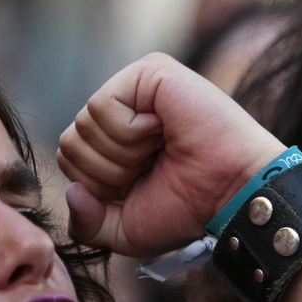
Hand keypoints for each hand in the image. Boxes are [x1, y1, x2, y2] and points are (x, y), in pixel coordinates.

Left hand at [57, 52, 283, 255]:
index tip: (142, 184)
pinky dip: (129, 133)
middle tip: (153, 166)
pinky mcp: (147, 71)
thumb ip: (86, 223)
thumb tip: (71, 191)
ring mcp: (134, 87)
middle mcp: (122, 109)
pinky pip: (101, 107)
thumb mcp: (124, 229)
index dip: (98, 186)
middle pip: (70, 143)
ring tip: (161, 149)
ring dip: (123, 155)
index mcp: (114, 142)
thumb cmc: (188, 209)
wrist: (232, 194)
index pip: (69, 160)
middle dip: (108, 173)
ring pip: (83, 126)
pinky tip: (162, 130)